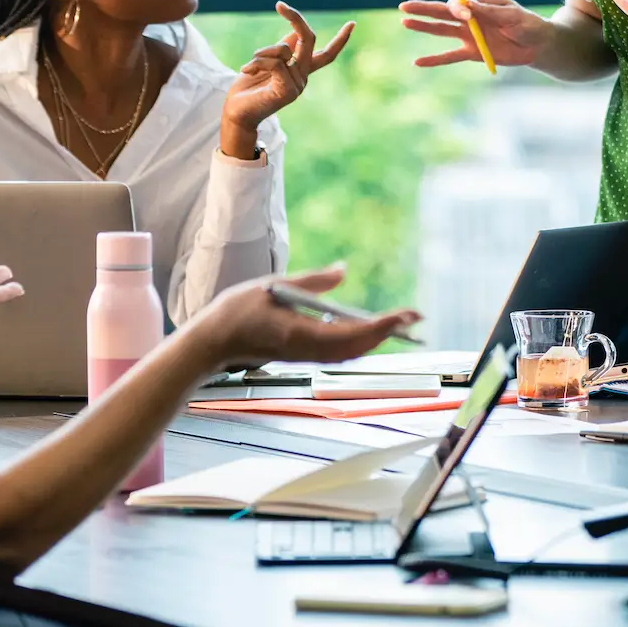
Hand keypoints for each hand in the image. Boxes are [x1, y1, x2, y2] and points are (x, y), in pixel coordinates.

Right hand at [190, 266, 420, 370]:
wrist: (212, 342)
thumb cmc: (238, 310)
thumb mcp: (276, 286)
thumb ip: (313, 281)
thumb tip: (345, 270)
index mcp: (300, 334)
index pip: (352, 334)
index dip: (382, 326)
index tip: (405, 315)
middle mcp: (307, 350)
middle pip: (357, 347)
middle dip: (388, 331)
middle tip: (415, 316)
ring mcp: (305, 356)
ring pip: (351, 353)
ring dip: (377, 338)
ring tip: (400, 322)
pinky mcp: (302, 356)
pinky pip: (339, 353)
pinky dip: (359, 342)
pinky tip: (370, 330)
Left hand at [221, 2, 351, 148]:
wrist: (237, 111)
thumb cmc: (250, 86)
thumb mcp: (267, 61)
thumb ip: (284, 48)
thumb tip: (297, 31)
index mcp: (301, 70)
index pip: (327, 54)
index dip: (340, 39)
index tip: (352, 24)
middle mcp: (303, 77)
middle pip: (309, 39)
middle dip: (296, 19)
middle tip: (280, 5)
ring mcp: (297, 85)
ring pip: (283, 49)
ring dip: (261, 53)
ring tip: (248, 68)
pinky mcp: (287, 92)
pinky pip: (275, 63)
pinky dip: (257, 63)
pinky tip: (246, 71)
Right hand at [398, 0, 552, 67]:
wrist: (538, 45)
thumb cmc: (528, 24)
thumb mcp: (512, 15)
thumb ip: (490, 11)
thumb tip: (468, 4)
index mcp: (480, 3)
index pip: (459, 3)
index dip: (457, 7)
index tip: (467, 14)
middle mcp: (470, 18)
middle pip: (442, 12)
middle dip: (424, 8)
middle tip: (404, 5)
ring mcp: (469, 35)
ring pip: (441, 30)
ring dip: (423, 27)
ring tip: (405, 22)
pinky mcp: (472, 53)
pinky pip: (449, 56)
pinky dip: (434, 60)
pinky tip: (418, 62)